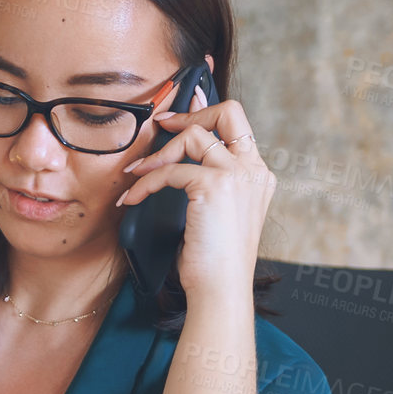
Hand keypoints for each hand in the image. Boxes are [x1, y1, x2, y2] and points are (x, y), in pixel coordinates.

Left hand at [115, 90, 274, 303]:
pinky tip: (135, 198)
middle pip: (228, 111)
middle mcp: (254, 170)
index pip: (238, 124)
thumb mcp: (212, 213)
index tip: (184, 103)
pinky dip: (147, 182)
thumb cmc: (213, 259)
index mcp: (258, 175)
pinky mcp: (215, 186)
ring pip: (194, 138)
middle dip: (191, 115)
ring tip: (137, 175)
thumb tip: (177, 155)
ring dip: (158, 155)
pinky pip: (172, 170)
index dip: (210, 108)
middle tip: (161, 126)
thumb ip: (204, 180)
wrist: (221, 290)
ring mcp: (238, 175)